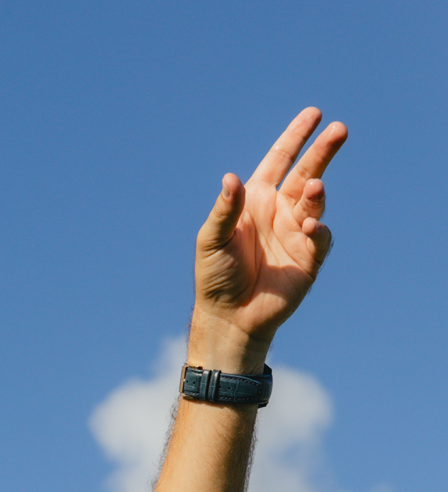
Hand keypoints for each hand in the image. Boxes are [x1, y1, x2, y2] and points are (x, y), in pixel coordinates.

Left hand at [192, 107, 346, 371]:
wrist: (229, 317)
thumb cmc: (216, 276)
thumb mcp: (211, 239)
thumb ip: (224, 210)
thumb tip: (230, 179)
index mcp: (258, 199)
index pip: (281, 159)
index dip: (297, 136)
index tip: (314, 114)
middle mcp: (280, 211)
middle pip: (307, 172)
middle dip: (323, 151)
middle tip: (339, 130)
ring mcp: (297, 233)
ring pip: (315, 202)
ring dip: (318, 192)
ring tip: (316, 186)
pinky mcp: (309, 258)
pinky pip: (320, 238)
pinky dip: (319, 230)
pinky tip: (310, 227)